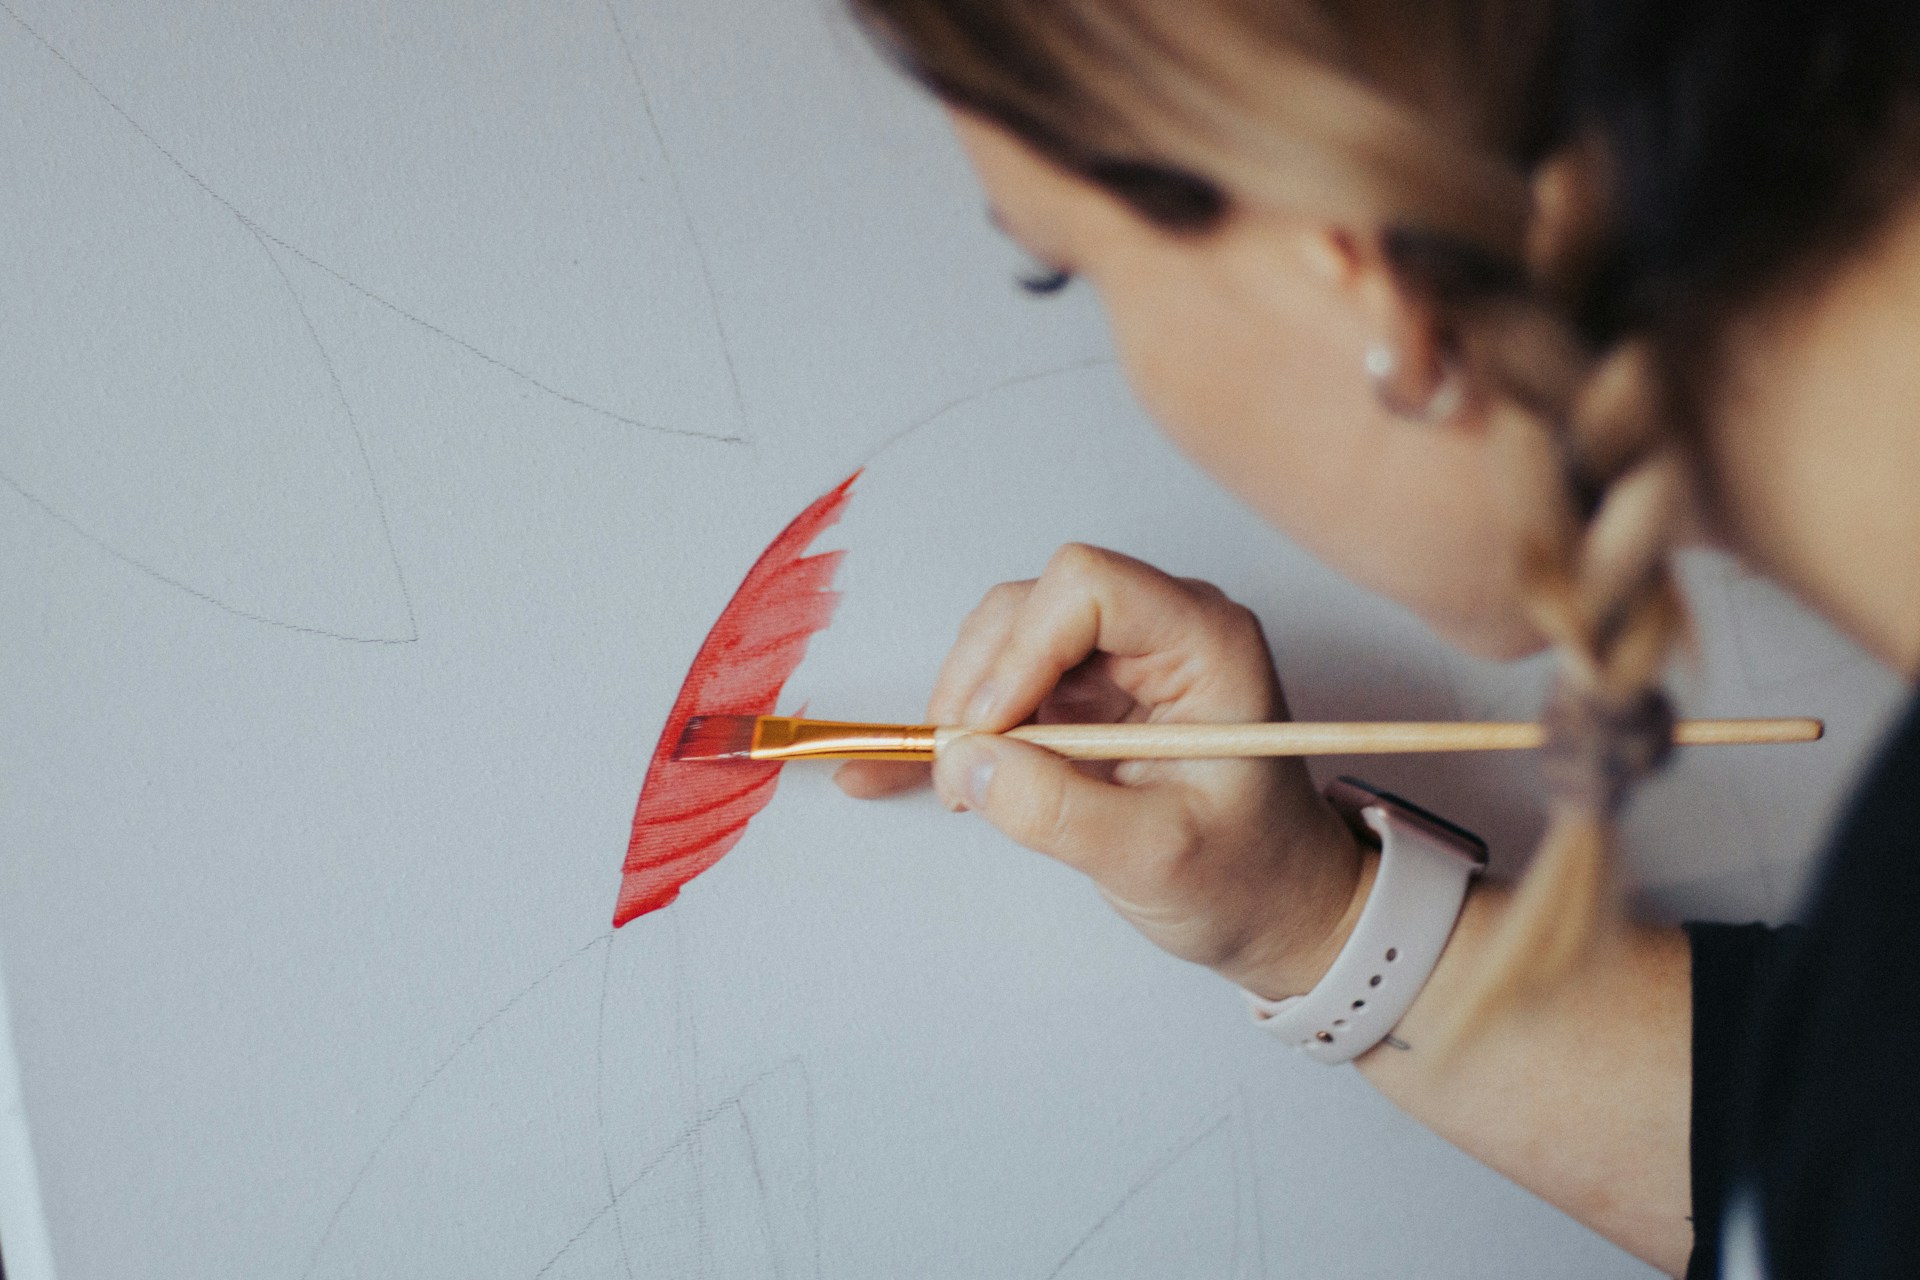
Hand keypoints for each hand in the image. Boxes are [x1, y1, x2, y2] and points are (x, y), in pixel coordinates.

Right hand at [836, 544, 1368, 996]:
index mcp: (1204, 641)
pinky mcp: (1083, 696)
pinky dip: (952, 733)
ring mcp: (1117, 660)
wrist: (1277, 908)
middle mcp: (1160, 630)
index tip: (991, 732)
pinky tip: (884, 774)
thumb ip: (1061, 811)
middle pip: (1030, 606)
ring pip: (1003, 641)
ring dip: (964, 711)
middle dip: (980, 685)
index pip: (1088, 586)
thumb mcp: (1158, 858)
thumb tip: (967, 762)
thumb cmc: (1248, 876)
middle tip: (964, 777)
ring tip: (964, 793)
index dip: (1024, 650)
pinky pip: (998, 689)